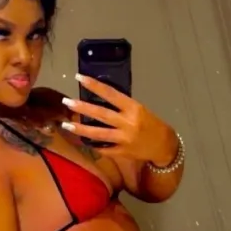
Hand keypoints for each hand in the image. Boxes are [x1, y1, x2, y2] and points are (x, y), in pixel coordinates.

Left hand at [61, 74, 178, 165]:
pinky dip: (92, 145)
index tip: (79, 78)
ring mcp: (124, 139)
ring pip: (98, 134)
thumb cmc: (152, 124)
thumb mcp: (140, 110)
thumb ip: (122, 107)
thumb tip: (99, 101)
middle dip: (81, 108)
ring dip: (81, 129)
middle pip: (101, 114)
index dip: (94, 85)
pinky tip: (82, 140)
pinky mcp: (122, 153)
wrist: (164, 146)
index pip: (110, 94)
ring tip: (66, 125)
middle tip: (66, 102)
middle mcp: (128, 123)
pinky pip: (104, 149)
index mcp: (133, 108)